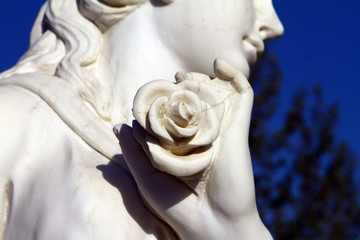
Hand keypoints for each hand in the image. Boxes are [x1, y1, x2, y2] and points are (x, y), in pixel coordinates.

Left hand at [114, 59, 271, 239]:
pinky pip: (243, 96)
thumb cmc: (178, 207)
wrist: (211, 225)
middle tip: (171, 81)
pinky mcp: (239, 129)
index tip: (149, 95)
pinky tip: (220, 64)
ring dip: (201, 80)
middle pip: (195, 102)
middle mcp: (203, 138)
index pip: (174, 116)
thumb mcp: (147, 177)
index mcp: (183, 148)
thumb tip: (121, 126)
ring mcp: (222, 132)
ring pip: (216, 95)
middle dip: (182, 87)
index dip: (163, 101)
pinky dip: (235, 76)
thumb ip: (134, 151)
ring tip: (184, 77)